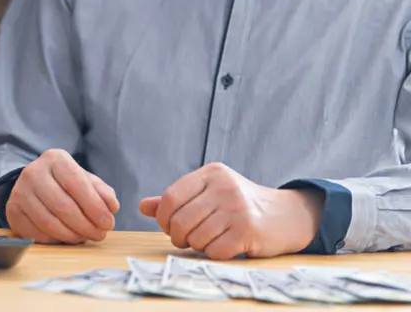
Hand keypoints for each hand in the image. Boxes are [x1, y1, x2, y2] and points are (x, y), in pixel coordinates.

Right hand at [6, 149, 118, 243]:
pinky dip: (55, 240)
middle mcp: (33, 172)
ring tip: (85, 236)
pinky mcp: (12, 211)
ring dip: (72, 235)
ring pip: (49, 223)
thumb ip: (102, 192)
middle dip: (86, 225)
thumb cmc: (66, 184)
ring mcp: (19, 192)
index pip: (76, 184)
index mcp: (54, 159)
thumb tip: (111, 207)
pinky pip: (36, 233)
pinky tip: (66, 237)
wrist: (37, 184)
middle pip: (63, 206)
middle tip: (100, 234)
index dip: (95, 207)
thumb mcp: (86, 181)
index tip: (108, 223)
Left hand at [140, 162, 321, 258]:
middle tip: (185, 239)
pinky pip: (214, 251)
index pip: (170, 197)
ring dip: (196, 246)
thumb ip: (177, 199)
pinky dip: (213, 254)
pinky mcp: (249, 231)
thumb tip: (142, 207)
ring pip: (196, 238)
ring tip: (206, 241)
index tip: (168, 226)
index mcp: (211, 173)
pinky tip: (223, 246)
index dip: (163, 217)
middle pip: (179, 220)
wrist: (285, 215)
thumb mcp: (209, 193)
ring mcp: (237, 208)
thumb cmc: (239, 204)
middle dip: (177, 236)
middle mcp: (224, 187)